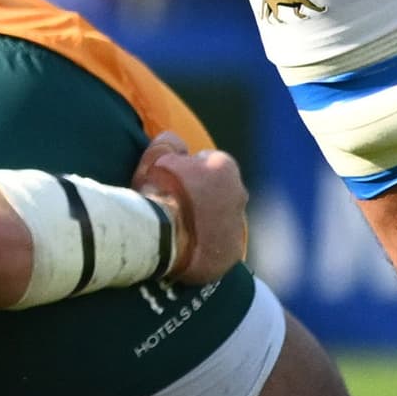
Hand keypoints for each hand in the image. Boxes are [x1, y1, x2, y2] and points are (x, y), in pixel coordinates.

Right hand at [134, 140, 249, 284]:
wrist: (160, 235)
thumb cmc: (158, 190)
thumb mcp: (157, 155)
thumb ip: (170, 142)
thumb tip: (178, 142)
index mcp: (224, 167)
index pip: (208, 162)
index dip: (188, 170)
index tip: (172, 181)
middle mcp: (239, 194)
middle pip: (220, 192)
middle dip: (203, 196)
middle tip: (176, 206)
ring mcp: (237, 226)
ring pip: (222, 220)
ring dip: (207, 222)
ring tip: (180, 230)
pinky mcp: (232, 253)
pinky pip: (221, 247)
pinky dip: (208, 247)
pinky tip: (187, 250)